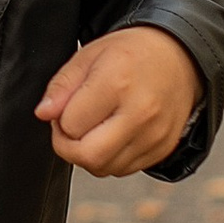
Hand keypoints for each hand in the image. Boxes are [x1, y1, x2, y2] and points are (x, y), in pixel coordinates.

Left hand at [36, 26, 200, 176]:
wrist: (179, 57)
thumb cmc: (131, 53)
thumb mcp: (89, 55)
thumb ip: (62, 85)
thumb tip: (44, 114)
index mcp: (117, 83)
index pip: (70, 125)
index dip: (60, 119)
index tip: (67, 106)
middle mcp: (140, 113)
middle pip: (88, 156)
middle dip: (68, 147)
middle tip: (71, 127)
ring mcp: (155, 134)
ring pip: (105, 168)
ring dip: (90, 154)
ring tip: (94, 128)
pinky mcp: (163, 148)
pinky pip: (124, 169)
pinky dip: (111, 158)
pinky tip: (114, 134)